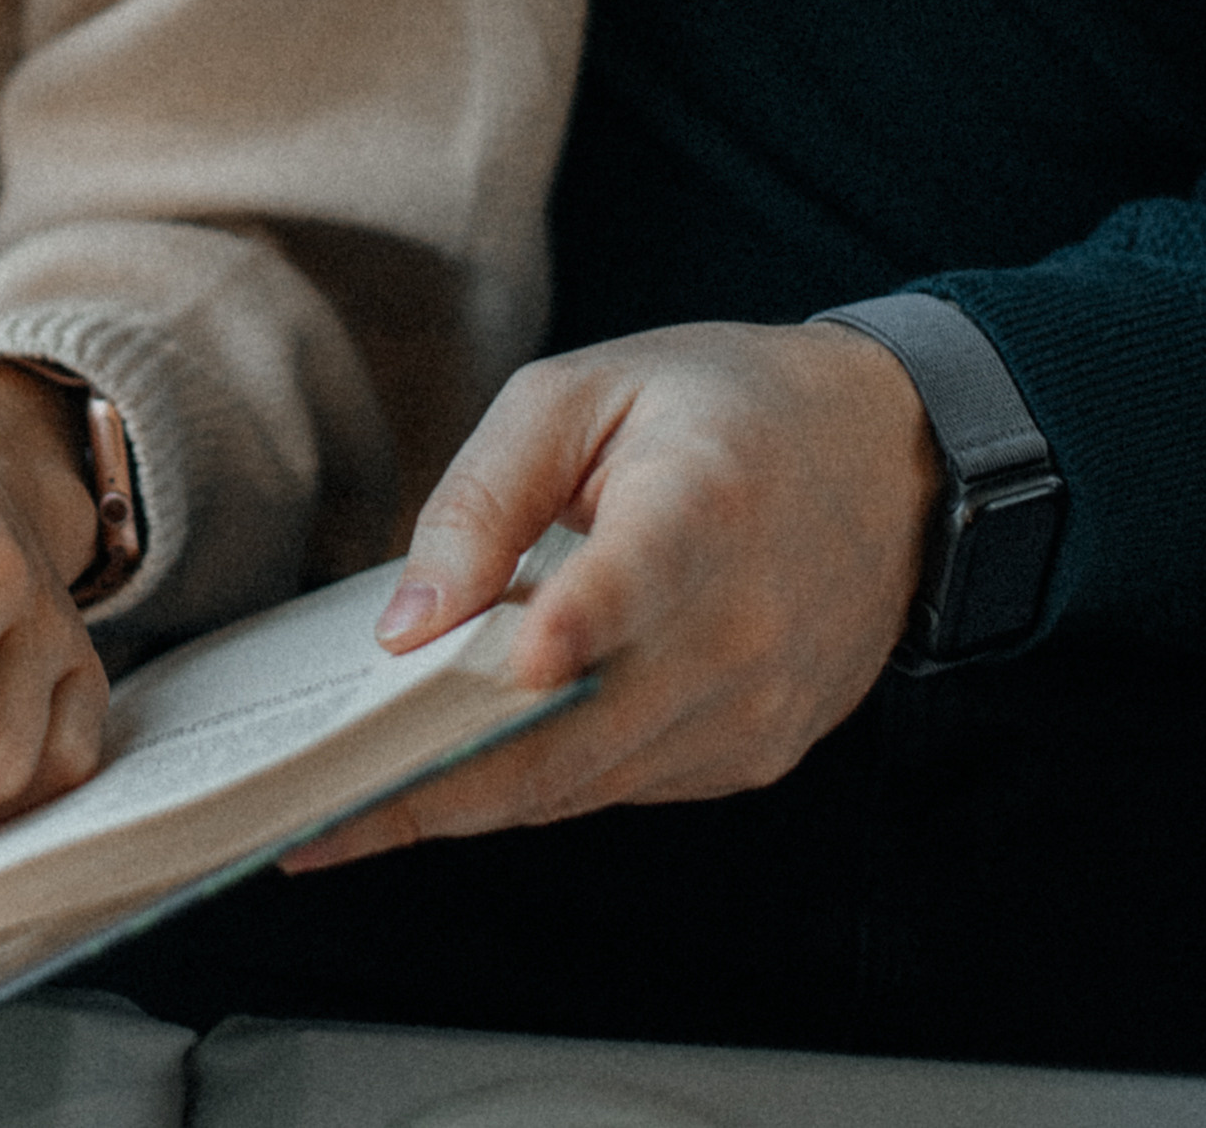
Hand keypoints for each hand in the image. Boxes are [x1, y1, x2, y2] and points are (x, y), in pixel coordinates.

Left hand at [285, 320, 943, 868]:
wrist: (892, 461)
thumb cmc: (721, 407)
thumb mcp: (585, 390)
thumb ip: (485, 492)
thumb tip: (407, 619)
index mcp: (705, 506)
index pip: (638, 578)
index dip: (576, 628)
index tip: (508, 669)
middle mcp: (743, 628)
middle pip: (578, 732)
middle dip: (436, 787)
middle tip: (314, 815)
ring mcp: (755, 709)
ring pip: (585, 784)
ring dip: (465, 804)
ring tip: (344, 811)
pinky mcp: (755, 756)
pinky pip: (619, 786)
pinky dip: (535, 783)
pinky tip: (454, 774)